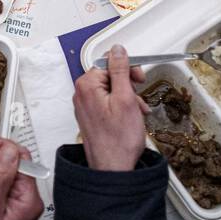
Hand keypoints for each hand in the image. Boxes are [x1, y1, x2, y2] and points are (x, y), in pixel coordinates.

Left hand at [72, 44, 148, 171]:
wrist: (113, 169)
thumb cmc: (118, 141)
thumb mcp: (126, 98)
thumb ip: (121, 70)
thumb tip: (117, 50)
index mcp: (87, 85)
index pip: (109, 61)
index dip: (128, 69)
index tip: (138, 79)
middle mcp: (82, 93)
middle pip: (110, 74)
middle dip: (129, 85)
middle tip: (139, 96)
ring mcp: (86, 106)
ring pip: (111, 89)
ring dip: (128, 97)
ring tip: (137, 112)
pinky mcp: (91, 116)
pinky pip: (108, 102)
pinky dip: (122, 106)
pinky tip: (131, 117)